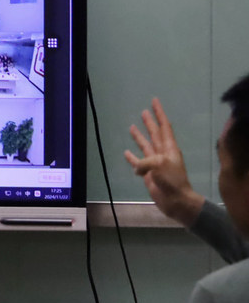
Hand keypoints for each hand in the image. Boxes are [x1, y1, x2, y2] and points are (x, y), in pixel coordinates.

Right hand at [124, 98, 203, 226]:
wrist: (177, 201)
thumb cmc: (172, 180)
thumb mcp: (159, 165)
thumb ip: (145, 161)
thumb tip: (136, 166)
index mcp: (169, 148)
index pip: (164, 126)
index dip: (159, 114)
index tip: (154, 101)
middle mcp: (162, 153)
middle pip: (155, 133)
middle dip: (150, 122)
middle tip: (144, 111)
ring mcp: (155, 163)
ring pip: (146, 146)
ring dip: (139, 137)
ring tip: (131, 127)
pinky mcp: (149, 173)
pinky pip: (138, 162)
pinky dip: (132, 158)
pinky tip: (126, 153)